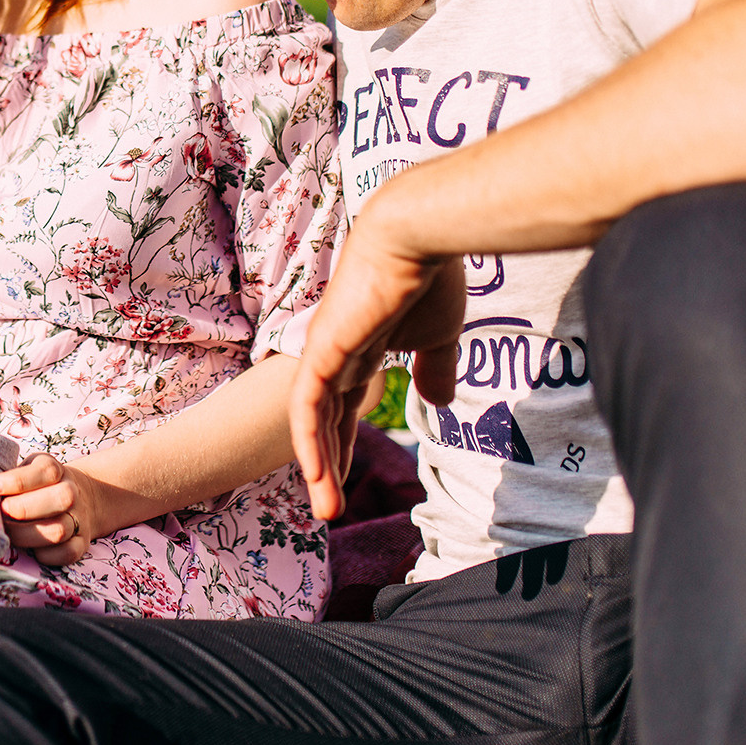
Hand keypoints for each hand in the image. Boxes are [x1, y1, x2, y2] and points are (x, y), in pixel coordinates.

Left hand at [0, 452, 101, 564]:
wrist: (78, 497)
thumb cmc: (36, 486)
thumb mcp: (25, 471)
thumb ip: (8, 479)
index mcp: (55, 470)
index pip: (45, 471)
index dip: (16, 481)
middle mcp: (71, 493)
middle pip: (60, 498)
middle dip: (23, 509)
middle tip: (1, 514)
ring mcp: (79, 519)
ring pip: (58, 530)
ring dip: (27, 535)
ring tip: (8, 533)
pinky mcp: (81, 543)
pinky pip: (68, 553)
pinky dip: (46, 555)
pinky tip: (30, 549)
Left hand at [289, 216, 465, 520]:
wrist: (418, 235)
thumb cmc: (431, 277)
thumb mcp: (437, 336)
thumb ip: (433, 368)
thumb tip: (438, 403)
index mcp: (361, 346)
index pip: (344, 403)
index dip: (345, 442)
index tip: (349, 477)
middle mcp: (336, 351)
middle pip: (324, 419)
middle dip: (328, 464)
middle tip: (331, 507)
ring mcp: (326, 350)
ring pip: (313, 421)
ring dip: (319, 467)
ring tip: (327, 510)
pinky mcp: (324, 350)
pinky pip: (308, 407)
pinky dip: (310, 443)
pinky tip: (318, 474)